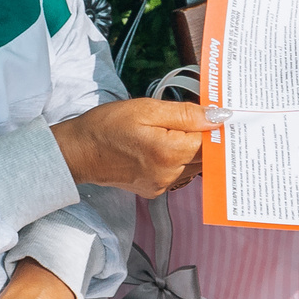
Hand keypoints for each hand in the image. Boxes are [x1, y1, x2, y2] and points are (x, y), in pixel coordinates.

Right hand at [51, 99, 210, 197]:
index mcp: (169, 153)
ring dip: (194, 149)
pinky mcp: (154, 189)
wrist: (79, 152)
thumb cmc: (107, 126)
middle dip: (208, 138)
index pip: (210, 141)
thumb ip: (185, 114)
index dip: (216, 126)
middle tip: (203, 118)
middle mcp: (169, 175)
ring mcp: (162, 185)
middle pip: (205, 157)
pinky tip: (169, 144)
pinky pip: (179, 173)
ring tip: (182, 129)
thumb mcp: (146, 109)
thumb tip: (217, 116)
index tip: (220, 113)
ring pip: (193, 166)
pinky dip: (180, 159)